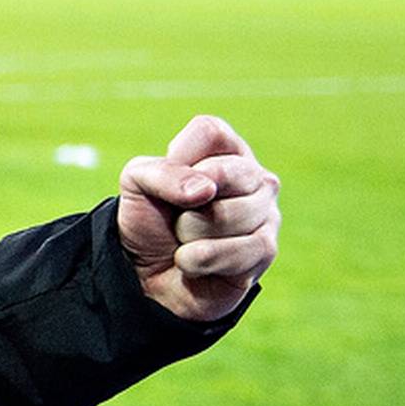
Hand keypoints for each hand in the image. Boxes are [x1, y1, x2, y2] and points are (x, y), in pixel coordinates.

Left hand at [117, 114, 279, 322]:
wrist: (148, 274)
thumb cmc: (150, 219)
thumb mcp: (137, 182)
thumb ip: (163, 172)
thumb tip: (205, 189)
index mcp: (225, 149)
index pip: (210, 131)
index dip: (179, 158)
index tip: (165, 180)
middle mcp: (255, 176)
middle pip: (221, 173)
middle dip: (184, 202)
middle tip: (178, 215)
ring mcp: (267, 212)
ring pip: (225, 215)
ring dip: (189, 233)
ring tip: (187, 239)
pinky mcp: (266, 249)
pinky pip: (236, 250)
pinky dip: (200, 259)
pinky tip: (193, 262)